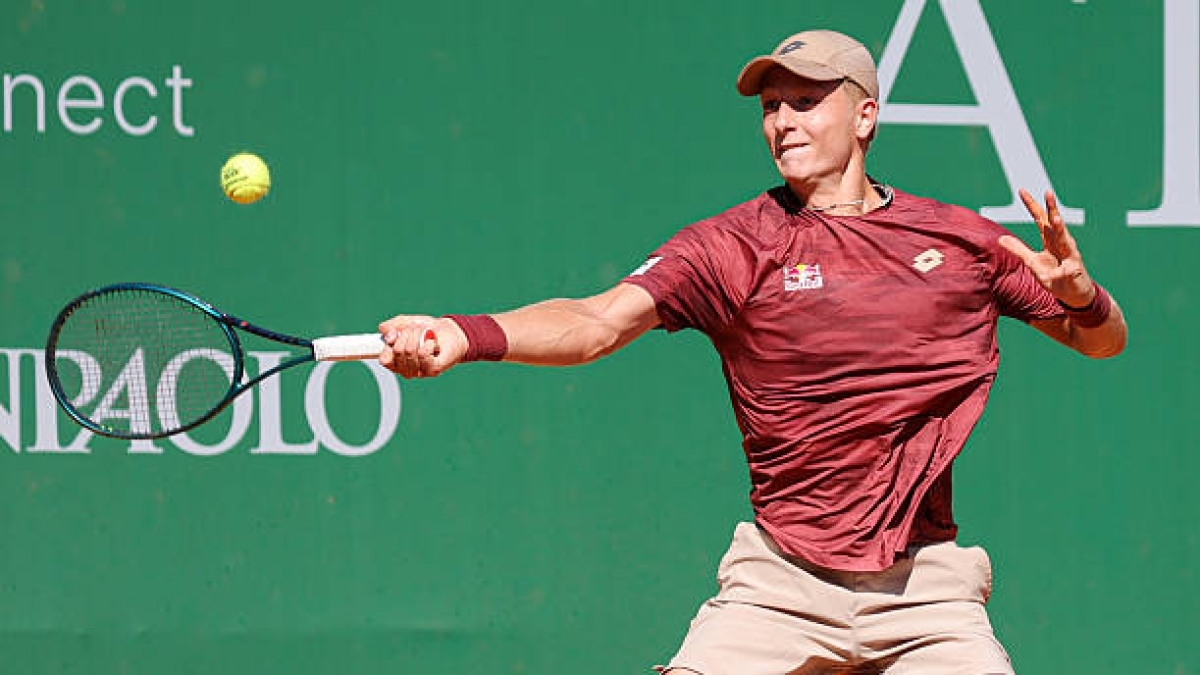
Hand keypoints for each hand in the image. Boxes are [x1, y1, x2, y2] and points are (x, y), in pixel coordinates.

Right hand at [377, 315, 467, 377]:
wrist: (451, 331)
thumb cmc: (427, 329)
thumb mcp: (405, 323)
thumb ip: (390, 327)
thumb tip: (387, 335)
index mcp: (396, 361)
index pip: (384, 359)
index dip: (389, 344)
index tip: (396, 334)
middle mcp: (405, 370)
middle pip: (397, 351)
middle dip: (407, 334)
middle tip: (417, 330)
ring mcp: (419, 372)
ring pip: (410, 351)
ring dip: (419, 335)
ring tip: (427, 334)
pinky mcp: (432, 370)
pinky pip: (423, 355)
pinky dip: (428, 343)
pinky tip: (433, 342)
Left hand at [998, 189, 1096, 307]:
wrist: (1072, 294)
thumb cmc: (1055, 276)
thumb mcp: (1032, 262)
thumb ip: (1019, 250)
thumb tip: (1001, 238)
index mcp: (1050, 240)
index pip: (1040, 218)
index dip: (1032, 205)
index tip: (1022, 191)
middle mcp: (1061, 242)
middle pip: (1054, 222)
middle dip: (1051, 207)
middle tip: (1047, 192)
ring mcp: (1070, 253)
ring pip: (1065, 237)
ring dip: (1060, 227)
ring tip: (1055, 217)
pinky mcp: (1075, 267)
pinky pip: (1068, 263)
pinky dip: (1064, 260)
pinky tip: (1062, 267)